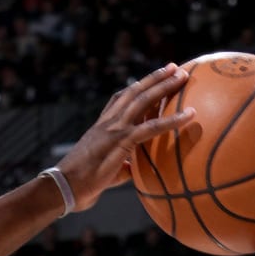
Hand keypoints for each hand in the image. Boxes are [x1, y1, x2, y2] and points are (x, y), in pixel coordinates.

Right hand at [59, 67, 194, 210]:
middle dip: (155, 78)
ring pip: (143, 100)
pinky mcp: (121, 141)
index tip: (150, 79)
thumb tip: (132, 171)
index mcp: (101, 127)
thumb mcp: (104, 172)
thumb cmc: (80, 186)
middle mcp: (108, 122)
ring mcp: (114, 129)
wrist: (64, 187)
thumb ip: (121, 167)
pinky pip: (152, 127)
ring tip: (182, 76)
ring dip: (165, 86)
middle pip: (134, 92)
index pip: (120, 99)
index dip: (136, 87)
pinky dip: (172, 120)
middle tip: (173, 67)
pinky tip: (190, 115)